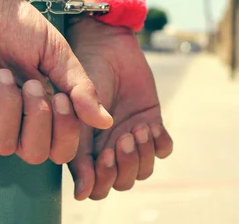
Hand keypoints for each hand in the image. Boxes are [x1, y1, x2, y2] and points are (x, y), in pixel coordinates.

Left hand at [0, 0, 111, 163]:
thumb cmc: (17, 22)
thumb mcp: (56, 52)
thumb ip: (79, 87)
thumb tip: (104, 121)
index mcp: (40, 108)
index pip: (58, 148)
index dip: (64, 132)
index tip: (62, 96)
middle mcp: (12, 118)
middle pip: (32, 154)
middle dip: (37, 120)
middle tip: (31, 83)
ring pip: (1, 145)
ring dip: (7, 108)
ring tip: (1, 74)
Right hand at [66, 17, 172, 198]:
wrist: (107, 44)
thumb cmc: (84, 74)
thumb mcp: (75, 112)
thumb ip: (78, 150)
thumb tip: (82, 193)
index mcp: (86, 148)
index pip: (98, 187)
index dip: (104, 179)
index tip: (105, 154)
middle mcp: (108, 146)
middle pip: (123, 182)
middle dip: (126, 166)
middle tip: (124, 139)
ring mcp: (130, 134)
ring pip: (144, 170)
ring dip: (143, 155)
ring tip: (137, 129)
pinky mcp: (151, 120)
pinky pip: (164, 148)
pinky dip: (161, 143)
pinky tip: (152, 125)